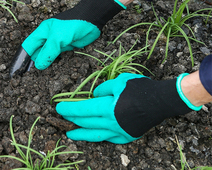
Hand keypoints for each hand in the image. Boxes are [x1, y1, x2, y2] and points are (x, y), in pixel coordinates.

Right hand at [19, 0, 123, 69]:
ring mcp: (58, 43)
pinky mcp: (67, 47)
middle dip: (35, 62)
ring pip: (49, 56)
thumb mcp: (57, 38)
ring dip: (47, 64)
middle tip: (31, 77)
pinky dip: (57, 62)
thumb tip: (38, 65)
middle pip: (38, 52)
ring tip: (42, 76)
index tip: (20, 70)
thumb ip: (48, 52)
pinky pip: (59, 56)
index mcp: (42, 32)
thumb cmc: (72, 25)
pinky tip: (55, 70)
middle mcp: (48, 38)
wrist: (92, 21)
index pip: (28, 46)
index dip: (23, 57)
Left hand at [56, 73, 201, 143]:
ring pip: (95, 135)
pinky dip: (99, 136)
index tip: (59, 107)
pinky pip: (109, 138)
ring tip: (70, 134)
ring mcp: (119, 132)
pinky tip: (94, 135)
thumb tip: (95, 96)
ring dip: (81, 134)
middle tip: (63, 117)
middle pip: (87, 121)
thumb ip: (104, 89)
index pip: (83, 109)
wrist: (161, 101)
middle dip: (73, 119)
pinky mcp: (127, 136)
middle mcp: (111, 123)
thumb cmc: (140, 88)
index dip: (69, 108)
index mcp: (108, 108)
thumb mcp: (120, 81)